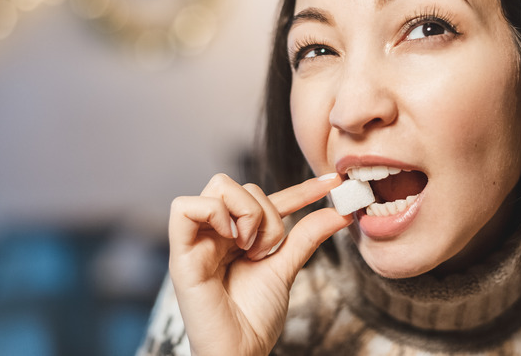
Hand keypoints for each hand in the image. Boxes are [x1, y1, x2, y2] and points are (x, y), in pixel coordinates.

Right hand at [168, 173, 349, 355]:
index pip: (269, 200)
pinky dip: (215, 214)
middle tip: (266, 251)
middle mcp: (216, 233)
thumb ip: (306, 237)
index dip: (301, 188)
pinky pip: (184, 206)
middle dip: (267, 214)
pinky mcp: (180, 253)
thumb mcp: (286, 269)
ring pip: (219, 186)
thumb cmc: (255, 318)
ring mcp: (197, 240)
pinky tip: (230, 240)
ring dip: (247, 213)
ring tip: (249, 250)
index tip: (333, 181)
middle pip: (242, 185)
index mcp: (238, 236)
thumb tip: (340, 213)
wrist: (239, 352)